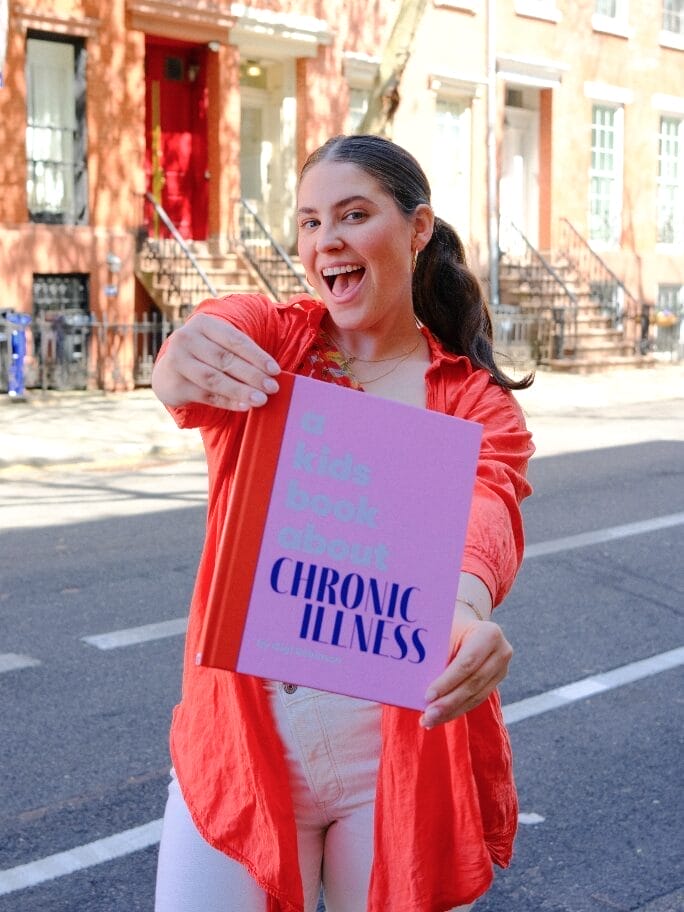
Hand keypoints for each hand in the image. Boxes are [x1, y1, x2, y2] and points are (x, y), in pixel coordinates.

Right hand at [151, 313, 280, 408]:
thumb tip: (272, 374)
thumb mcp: (217, 344)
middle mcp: (186, 339)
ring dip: (240, 390)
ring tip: (260, 399)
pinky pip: (206, 395)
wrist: (169, 372)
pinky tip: (244, 406)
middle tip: (272, 388)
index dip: (257, 356)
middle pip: (224, 359)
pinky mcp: (175, 385)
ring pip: (214, 378)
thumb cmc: (205, 356)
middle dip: (252, 375)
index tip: (275, 371)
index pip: (234, 339)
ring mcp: (178, 362)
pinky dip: (227, 402)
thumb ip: (240, 354)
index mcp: (202, 324)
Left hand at [420, 621, 512, 728]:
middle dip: (448, 702)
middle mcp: (501, 652)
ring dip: (450, 711)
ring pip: (475, 696)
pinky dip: (456, 709)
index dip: (447, 681)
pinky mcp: (495, 682)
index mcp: (490, 634)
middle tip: (427, 715)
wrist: (467, 625)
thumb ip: (438, 655)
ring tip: (429, 720)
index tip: (427, 696)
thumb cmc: (450, 626)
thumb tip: (417, 684)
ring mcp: (501, 669)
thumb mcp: (445, 632)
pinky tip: (439, 717)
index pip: (467, 663)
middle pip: (473, 683)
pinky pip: (475, 700)